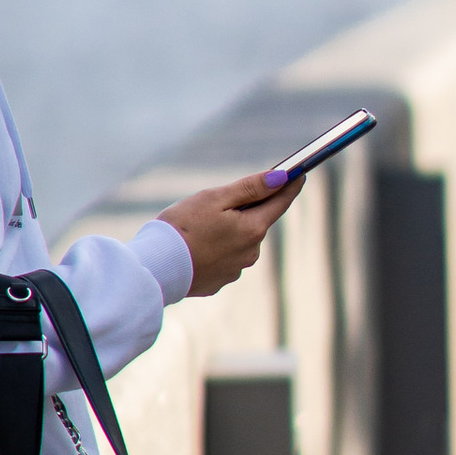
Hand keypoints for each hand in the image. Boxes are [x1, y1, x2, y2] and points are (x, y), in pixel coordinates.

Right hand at [160, 171, 299, 297]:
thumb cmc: (182, 227)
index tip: (299, 173)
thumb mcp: (215, 198)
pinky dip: (215, 248)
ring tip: (198, 226)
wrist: (156, 267)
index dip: (290, 186)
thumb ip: (250, 188)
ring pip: (239, 240)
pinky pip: (223, 257)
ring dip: (228, 230)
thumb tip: (281, 177)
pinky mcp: (219, 281)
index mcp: (253, 229)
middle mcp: (250, 253)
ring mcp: (235, 270)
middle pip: (257, 222)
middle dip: (245, 209)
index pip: (280, 203)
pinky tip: (195, 245)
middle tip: (218, 201)